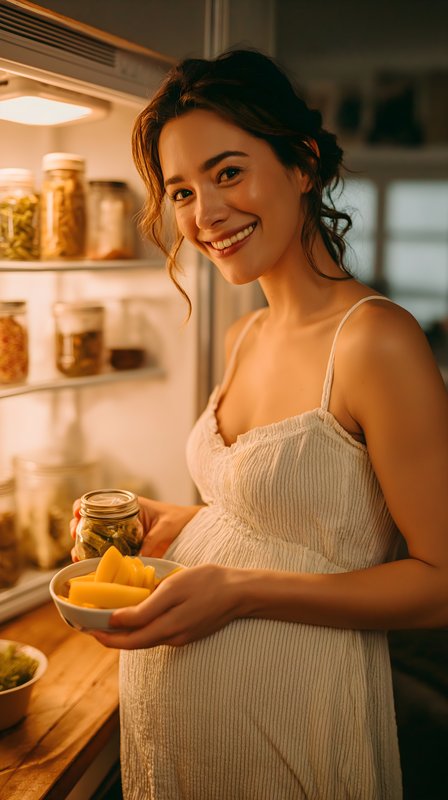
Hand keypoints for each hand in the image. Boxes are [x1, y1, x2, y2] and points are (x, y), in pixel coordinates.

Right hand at [69, 496, 202, 560]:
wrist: (192, 530)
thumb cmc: (180, 521)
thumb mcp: (165, 528)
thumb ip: (152, 541)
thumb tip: (135, 559)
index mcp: (127, 505)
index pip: (98, 501)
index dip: (82, 505)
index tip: (78, 513)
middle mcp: (120, 519)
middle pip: (89, 520)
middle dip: (77, 527)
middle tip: (76, 535)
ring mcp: (120, 535)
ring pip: (93, 538)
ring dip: (81, 545)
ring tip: (77, 554)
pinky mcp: (125, 550)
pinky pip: (105, 553)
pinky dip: (93, 558)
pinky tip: (86, 565)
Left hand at [91, 563, 243, 648]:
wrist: (240, 592)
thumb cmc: (208, 583)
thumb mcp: (174, 589)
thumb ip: (145, 608)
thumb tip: (116, 620)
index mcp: (166, 629)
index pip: (127, 641)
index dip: (105, 637)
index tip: (87, 628)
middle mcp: (172, 638)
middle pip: (134, 643)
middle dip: (111, 637)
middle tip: (93, 624)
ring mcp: (181, 637)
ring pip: (146, 639)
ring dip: (126, 633)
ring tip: (110, 618)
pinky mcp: (188, 632)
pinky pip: (159, 633)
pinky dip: (143, 627)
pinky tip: (139, 615)